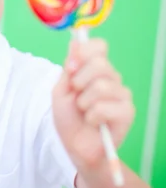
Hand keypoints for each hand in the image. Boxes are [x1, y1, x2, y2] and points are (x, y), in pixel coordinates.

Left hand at [52, 38, 134, 170]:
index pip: (98, 46)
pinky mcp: (127, 112)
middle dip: (79, 81)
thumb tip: (75, 42)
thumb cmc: (68, 116)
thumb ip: (69, 68)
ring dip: (83, 102)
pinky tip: (93, 122)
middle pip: (100, 63)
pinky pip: (104, 107)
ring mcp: (122, 94)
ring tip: (83, 110)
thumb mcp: (61, 89)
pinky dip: (91, 116)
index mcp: (95, 69)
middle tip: (75, 94)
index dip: (84, 53)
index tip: (70, 67)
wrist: (74, 145)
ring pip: (101, 86)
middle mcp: (111, 78)